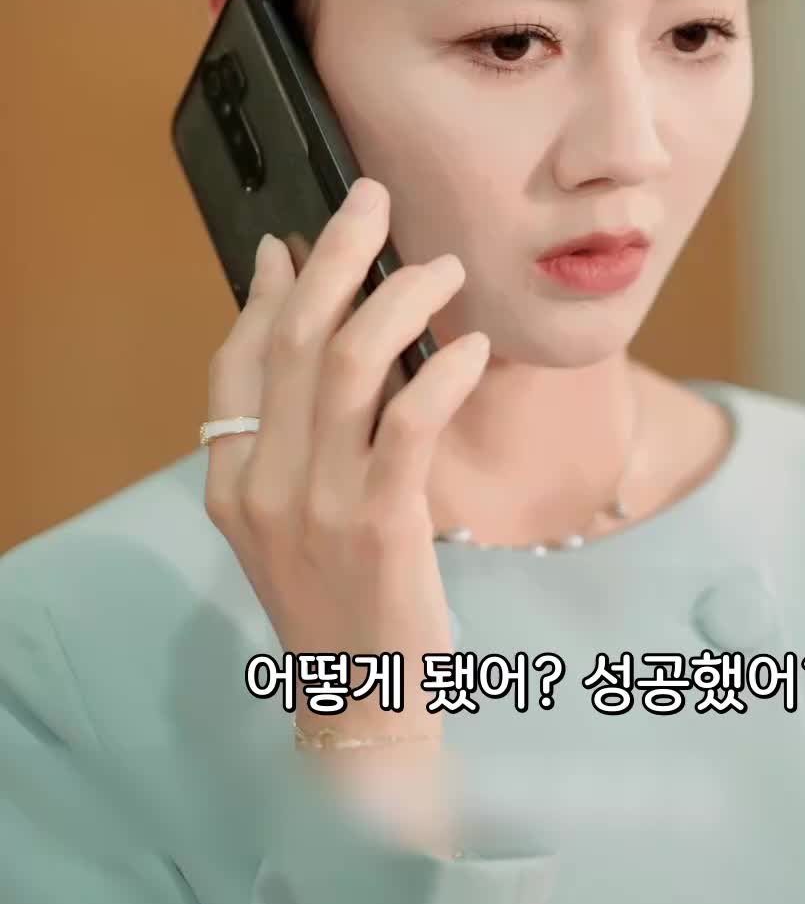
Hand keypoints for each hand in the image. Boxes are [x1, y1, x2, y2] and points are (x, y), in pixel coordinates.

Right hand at [203, 178, 488, 752]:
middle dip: (337, 256)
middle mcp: (264, 486)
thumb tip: (301, 334)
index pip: (237, 360)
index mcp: (232, 482)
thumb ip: (290, 430)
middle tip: (374, 201)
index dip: (270, 290)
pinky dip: (442, 373)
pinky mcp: (383, 523)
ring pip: (346, 366)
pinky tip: (474, 348)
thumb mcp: (290, 518)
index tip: (300, 239)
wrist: (363, 702)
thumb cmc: (341, 600)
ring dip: (399, 299)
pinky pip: (409, 423)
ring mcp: (318, 505)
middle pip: (292, 340)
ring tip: (444, 267)